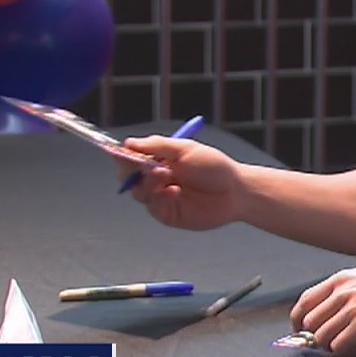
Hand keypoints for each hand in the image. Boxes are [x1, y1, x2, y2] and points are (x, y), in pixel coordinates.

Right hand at [117, 136, 244, 230]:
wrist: (235, 191)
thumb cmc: (214, 167)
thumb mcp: (186, 149)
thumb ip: (157, 146)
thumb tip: (128, 143)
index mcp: (160, 159)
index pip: (132, 157)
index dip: (123, 156)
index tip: (120, 153)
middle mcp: (157, 178)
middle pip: (129, 176)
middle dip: (132, 171)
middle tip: (146, 167)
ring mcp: (161, 197)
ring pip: (138, 192)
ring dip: (147, 183)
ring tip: (165, 176)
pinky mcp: (168, 214)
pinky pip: (152, 207)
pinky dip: (159, 198)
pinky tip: (175, 192)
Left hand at [290, 263, 355, 356]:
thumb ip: (348, 290)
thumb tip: (333, 309)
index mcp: (341, 280)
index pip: (305, 301)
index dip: (299, 319)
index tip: (302, 330)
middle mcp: (341, 293)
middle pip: (309, 323)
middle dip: (318, 336)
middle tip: (333, 341)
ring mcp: (350, 310)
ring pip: (321, 337)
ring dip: (332, 346)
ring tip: (349, 346)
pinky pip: (338, 348)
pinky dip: (344, 353)